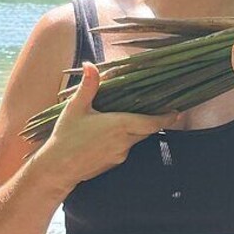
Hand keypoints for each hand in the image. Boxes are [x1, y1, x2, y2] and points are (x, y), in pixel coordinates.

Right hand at [42, 62, 181, 188]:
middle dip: (154, 120)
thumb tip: (91, 64)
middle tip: (160, 107)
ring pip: (137, 139)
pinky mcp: (114, 163)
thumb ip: (88, 86)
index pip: (152, 122)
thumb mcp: (75, 107)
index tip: (177, 110)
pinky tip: (113, 132)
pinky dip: (126, 138)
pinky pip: (126, 148)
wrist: (57, 169)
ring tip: (132, 115)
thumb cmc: (65, 136)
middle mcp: (124, 142)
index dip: (167, 117)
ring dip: (138, 128)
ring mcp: (120, 155)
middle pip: (147, 130)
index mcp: (118, 125)